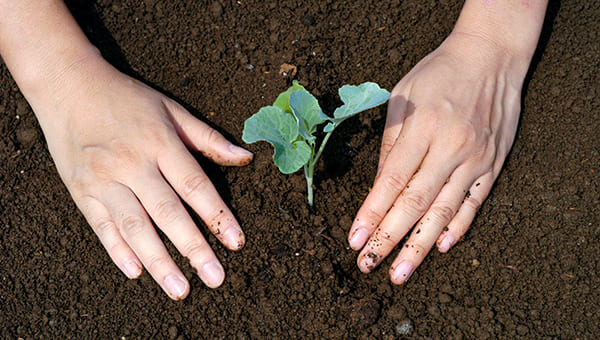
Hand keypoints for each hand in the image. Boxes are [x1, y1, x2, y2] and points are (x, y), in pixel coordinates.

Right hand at [33, 56, 252, 298]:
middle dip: (194, 248)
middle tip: (215, 278)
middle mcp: (132, 163)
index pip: (195, 185)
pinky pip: (101, 226)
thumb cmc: (127, 99)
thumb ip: (208, 138)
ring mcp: (103, 179)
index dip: (217, 216)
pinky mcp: (81, 191)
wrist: (68, 87)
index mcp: (159, 142)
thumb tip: (246, 158)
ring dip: (158, 260)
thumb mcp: (171, 109)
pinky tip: (137, 272)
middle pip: (167, 212)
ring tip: (179, 288)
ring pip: (135, 226)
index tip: (236, 242)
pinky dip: (118, 250)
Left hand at [348, 32, 529, 283]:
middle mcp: (450, 147)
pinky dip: (459, 227)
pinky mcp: (492, 165)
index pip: (391, 181)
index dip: (371, 214)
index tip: (354, 240)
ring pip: (443, 211)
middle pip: (415, 203)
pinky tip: (442, 247)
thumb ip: (390, 143)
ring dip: (420, 245)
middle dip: (389, 238)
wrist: (490, 57)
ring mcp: (475, 158)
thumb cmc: (437, 73)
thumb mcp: (403, 97)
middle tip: (369, 264)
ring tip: (400, 272)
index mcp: (422, 128)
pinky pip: (474, 202)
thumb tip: (378, 188)